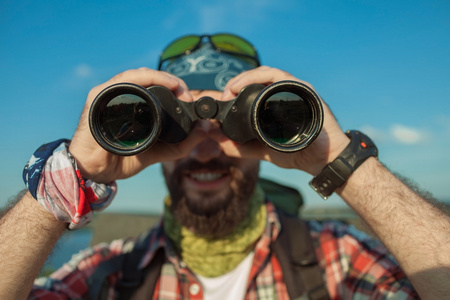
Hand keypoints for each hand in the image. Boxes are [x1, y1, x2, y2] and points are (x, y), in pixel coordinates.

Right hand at [69, 68, 205, 182]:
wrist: (96, 170)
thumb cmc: (123, 158)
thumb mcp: (159, 152)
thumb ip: (182, 144)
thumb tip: (205, 129)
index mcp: (136, 106)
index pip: (158, 87)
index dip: (177, 88)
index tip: (191, 99)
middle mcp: (123, 97)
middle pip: (151, 77)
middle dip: (173, 82)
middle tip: (187, 95)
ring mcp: (111, 94)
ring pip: (139, 74)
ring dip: (162, 77)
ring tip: (178, 87)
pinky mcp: (100, 96)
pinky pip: (124, 79)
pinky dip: (144, 77)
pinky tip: (160, 82)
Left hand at [214, 66, 349, 174]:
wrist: (321, 160)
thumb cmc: (296, 152)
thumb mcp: (261, 150)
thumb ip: (239, 146)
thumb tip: (214, 138)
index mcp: (274, 104)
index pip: (251, 88)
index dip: (232, 90)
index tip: (219, 101)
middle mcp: (283, 93)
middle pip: (255, 78)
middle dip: (235, 84)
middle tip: (222, 97)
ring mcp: (294, 90)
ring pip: (265, 73)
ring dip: (243, 78)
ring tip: (230, 90)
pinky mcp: (303, 89)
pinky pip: (278, 76)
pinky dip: (258, 76)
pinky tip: (243, 85)